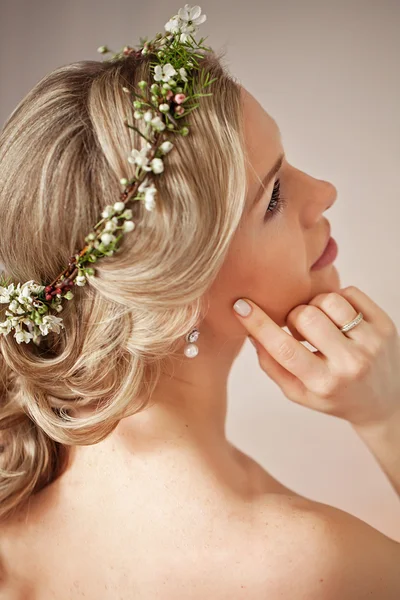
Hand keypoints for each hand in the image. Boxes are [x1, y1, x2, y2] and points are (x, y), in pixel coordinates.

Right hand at [233, 286, 399, 427]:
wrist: (383, 403)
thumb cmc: (334, 396)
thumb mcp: (299, 393)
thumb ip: (272, 366)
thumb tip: (252, 332)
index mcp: (324, 383)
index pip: (284, 349)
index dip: (258, 324)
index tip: (240, 306)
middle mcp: (350, 363)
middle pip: (305, 317)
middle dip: (294, 317)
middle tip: (299, 330)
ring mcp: (371, 342)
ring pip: (329, 300)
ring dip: (316, 307)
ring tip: (321, 324)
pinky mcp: (385, 325)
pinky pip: (350, 292)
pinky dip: (337, 300)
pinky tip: (338, 319)